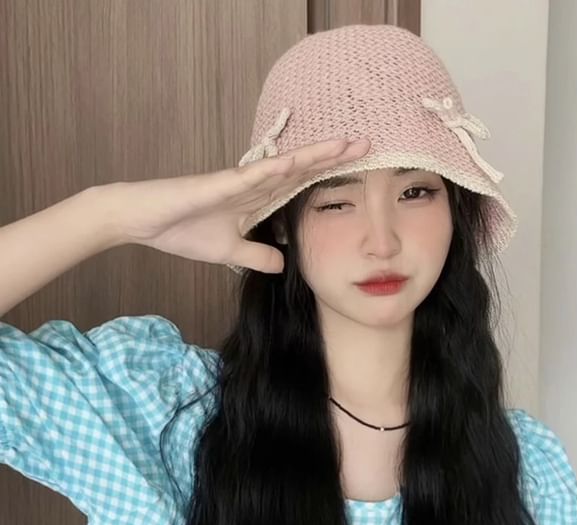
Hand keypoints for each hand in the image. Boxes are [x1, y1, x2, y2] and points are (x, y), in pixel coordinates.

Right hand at [103, 138, 369, 272]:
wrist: (143, 222)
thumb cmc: (182, 231)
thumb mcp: (229, 253)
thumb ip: (257, 255)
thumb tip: (282, 264)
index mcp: (256, 201)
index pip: (299, 186)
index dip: (327, 176)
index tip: (357, 170)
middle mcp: (253, 186)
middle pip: (301, 170)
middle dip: (333, 158)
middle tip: (368, 145)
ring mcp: (237, 183)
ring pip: (284, 166)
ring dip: (314, 155)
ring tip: (346, 143)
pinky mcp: (218, 185)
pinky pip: (252, 176)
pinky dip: (276, 169)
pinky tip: (299, 161)